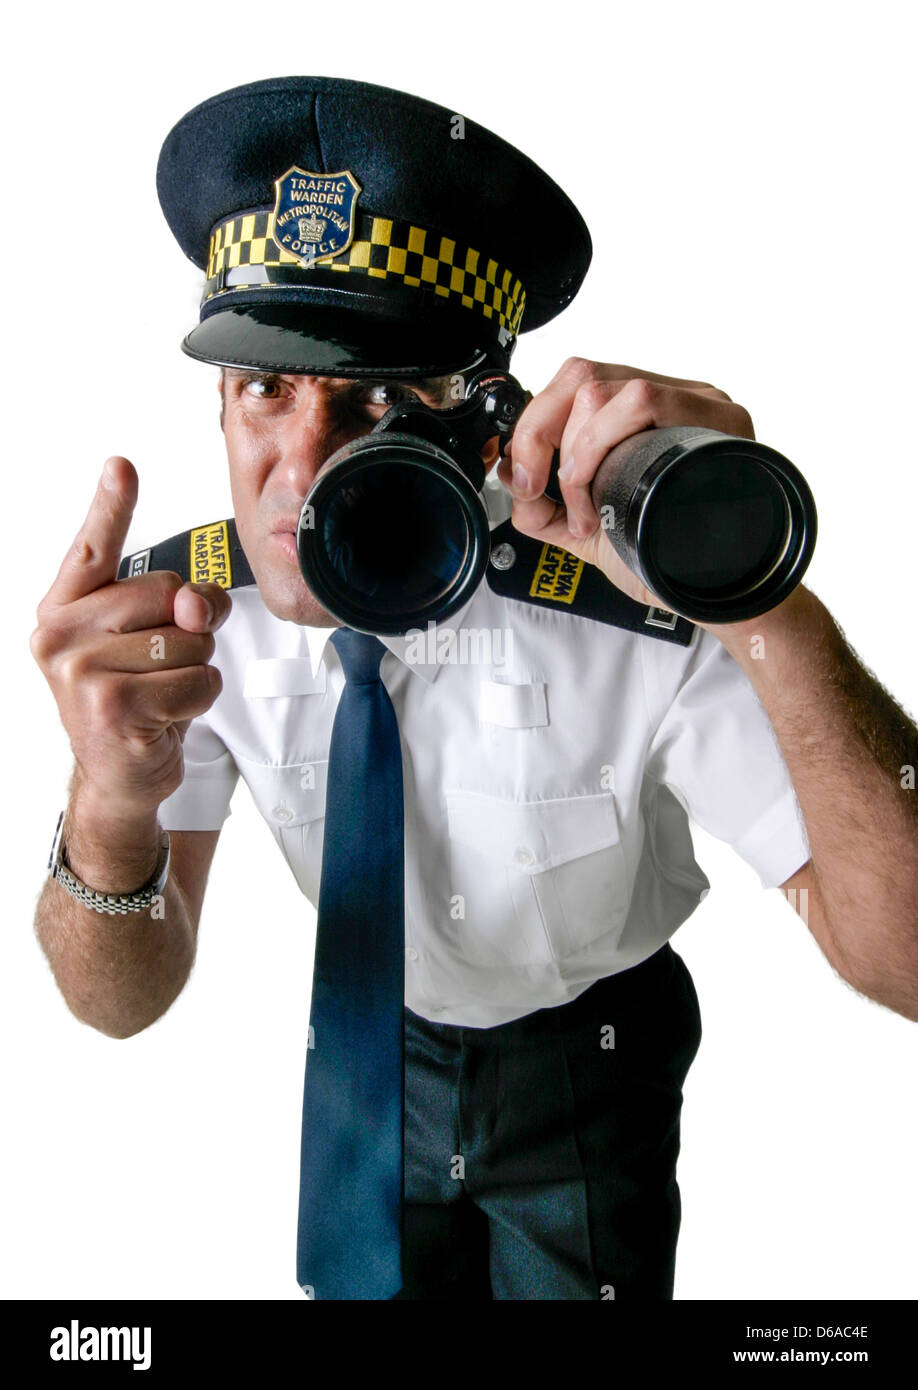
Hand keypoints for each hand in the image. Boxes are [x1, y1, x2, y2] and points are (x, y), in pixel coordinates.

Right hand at [30, 456, 231, 814]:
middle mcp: (60, 635)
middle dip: (190, 628)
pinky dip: (198, 700)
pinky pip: (198, 681)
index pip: (93, 547)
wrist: (119, 775)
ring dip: (194, 670)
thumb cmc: (136, 699)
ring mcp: (81, 671)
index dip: (110, 505)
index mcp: (63, 608)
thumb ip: (176, 605)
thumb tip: (199, 601)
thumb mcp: (153, 641)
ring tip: (159, 695)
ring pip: (190, 640)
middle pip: (171, 592)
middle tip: (161, 666)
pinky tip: (165, 716)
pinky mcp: (113, 706)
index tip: (121, 466)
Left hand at [497, 357, 754, 611]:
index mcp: (641, 418)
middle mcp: (669, 401)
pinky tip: (597, 493)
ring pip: (601, 387)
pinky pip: (641, 400)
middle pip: (579, 375)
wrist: (708, 594)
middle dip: (537, 432)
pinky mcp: (715, 417)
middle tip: (534, 485)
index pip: (574, 385)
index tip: (521, 475)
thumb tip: (509, 474)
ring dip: (572, 452)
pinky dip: (598, 446)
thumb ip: (544, 507)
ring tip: (583, 506)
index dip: (533, 422)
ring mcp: (695, 404)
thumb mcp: (589, 533)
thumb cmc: (664, 561)